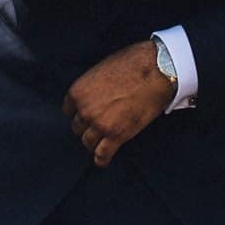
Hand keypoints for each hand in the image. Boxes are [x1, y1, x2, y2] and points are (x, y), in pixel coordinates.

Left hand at [63, 39, 175, 165]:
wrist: (156, 71)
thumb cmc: (132, 64)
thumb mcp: (101, 70)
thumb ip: (92, 87)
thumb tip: (94, 95)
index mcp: (78, 91)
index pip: (68, 111)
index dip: (79, 113)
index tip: (86, 116)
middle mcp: (84, 110)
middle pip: (77, 128)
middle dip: (87, 127)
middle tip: (98, 127)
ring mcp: (99, 124)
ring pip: (88, 142)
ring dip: (94, 143)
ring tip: (102, 143)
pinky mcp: (117, 135)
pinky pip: (102, 155)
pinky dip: (102, 159)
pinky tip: (104, 160)